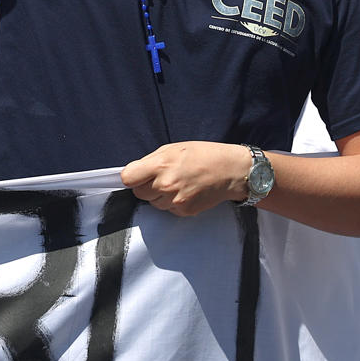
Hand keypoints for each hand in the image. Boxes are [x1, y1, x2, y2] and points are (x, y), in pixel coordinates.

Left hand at [120, 141, 248, 215]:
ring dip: (159, 195)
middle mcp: (165, 185)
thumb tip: (134, 173)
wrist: (231, 171)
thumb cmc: (204, 155)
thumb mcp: (174, 148)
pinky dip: (172, 202)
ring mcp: (174, 201)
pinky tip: (186, 191)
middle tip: (161, 177)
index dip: (131, 177)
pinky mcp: (184, 211)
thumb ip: (151, 161)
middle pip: (139, 193)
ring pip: (153, 203)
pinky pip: (167, 209)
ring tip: (178, 183)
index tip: (136, 175)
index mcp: (161, 165)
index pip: (128, 178)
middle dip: (145, 186)